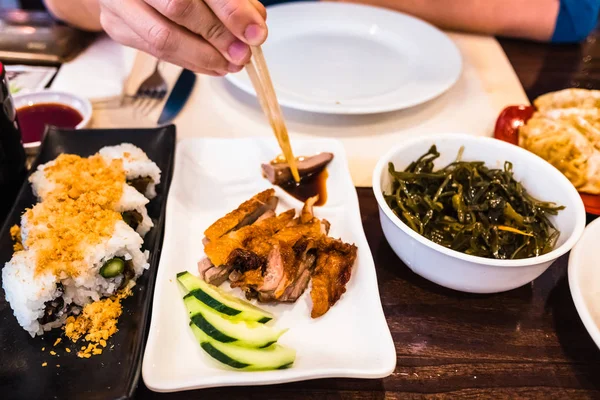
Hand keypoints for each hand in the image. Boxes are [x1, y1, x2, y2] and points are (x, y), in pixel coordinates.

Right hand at [98, 0, 266, 75]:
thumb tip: (254, 24)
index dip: (230, 10)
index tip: (255, 31)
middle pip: (178, 8)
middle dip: (217, 36)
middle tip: (243, 53)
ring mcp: (119, 2)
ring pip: (163, 38)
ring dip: (204, 57)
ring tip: (230, 64)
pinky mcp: (116, 26)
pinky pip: (155, 52)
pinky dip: (189, 62)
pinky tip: (212, 65)